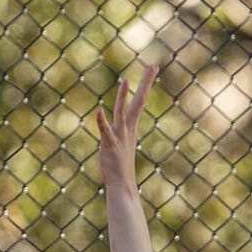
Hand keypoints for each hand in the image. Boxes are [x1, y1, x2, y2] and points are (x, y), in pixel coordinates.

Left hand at [95, 67, 157, 196]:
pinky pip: (106, 131)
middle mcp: (128, 128)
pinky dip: (102, 121)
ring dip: (123, 97)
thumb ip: (121, 133)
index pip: (140, 101)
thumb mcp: (122, 145)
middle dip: (145, 84)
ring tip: (125, 80)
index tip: (153, 67)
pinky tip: (99, 111)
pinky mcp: (109, 145)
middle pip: (138, 102)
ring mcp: (120, 136)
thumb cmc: (120, 167)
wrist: (122, 185)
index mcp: (131, 126)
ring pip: (122, 113)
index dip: (146, 84)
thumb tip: (121, 126)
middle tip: (152, 66)